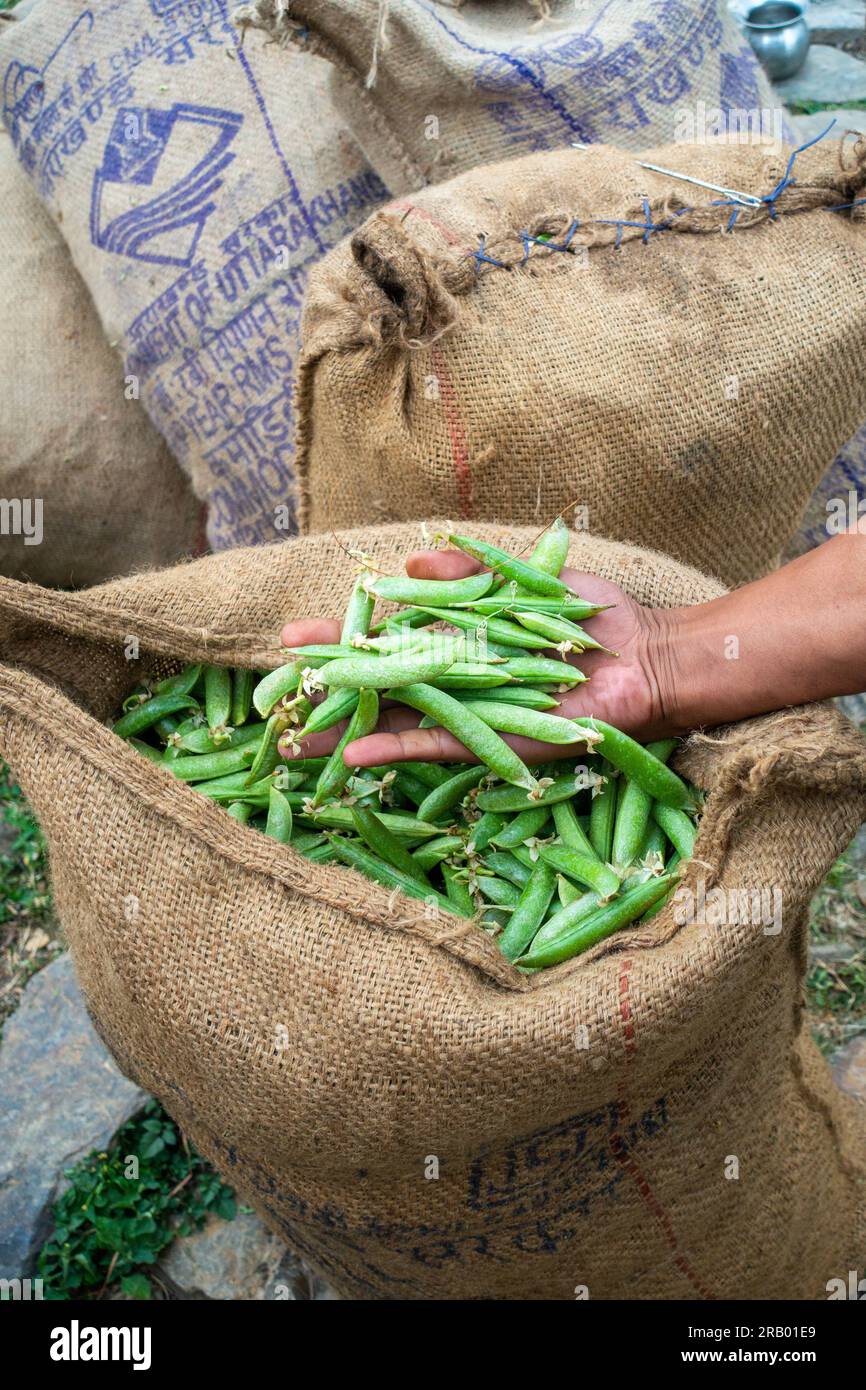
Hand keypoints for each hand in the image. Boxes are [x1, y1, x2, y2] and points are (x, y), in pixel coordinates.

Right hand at [279, 548, 673, 767]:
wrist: (643, 656)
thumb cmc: (590, 615)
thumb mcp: (521, 580)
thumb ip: (464, 575)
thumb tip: (405, 568)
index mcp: (458, 641)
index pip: (385, 641)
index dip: (339, 640)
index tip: (290, 638)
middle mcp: (457, 679)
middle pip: (379, 685)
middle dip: (327, 687)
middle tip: (271, 689)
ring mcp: (472, 712)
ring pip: (396, 722)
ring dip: (346, 730)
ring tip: (293, 741)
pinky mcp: (493, 740)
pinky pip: (437, 746)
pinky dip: (397, 749)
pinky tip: (354, 753)